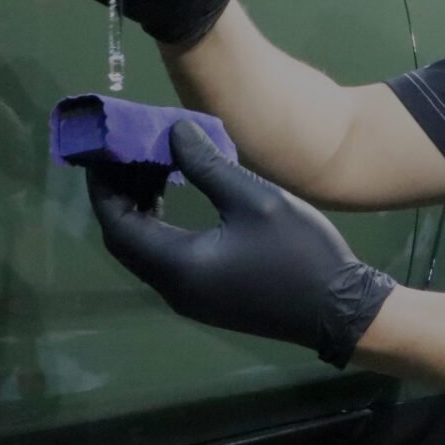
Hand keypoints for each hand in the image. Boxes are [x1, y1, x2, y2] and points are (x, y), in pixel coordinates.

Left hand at [86, 120, 395, 367]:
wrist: (342, 312)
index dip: (103, 185)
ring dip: (140, 205)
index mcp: (177, 267)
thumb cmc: (299, 254)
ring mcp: (190, 296)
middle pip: (124, 237)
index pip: (116, 224)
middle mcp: (173, 287)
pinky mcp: (206, 295)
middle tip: (125, 149)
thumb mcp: (254, 199)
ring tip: (151, 160)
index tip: (102, 148)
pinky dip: (159, 221)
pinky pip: (165, 254)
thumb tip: (173, 132)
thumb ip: (207, 165)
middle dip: (118, 192)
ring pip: (144, 246)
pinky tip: (175, 191)